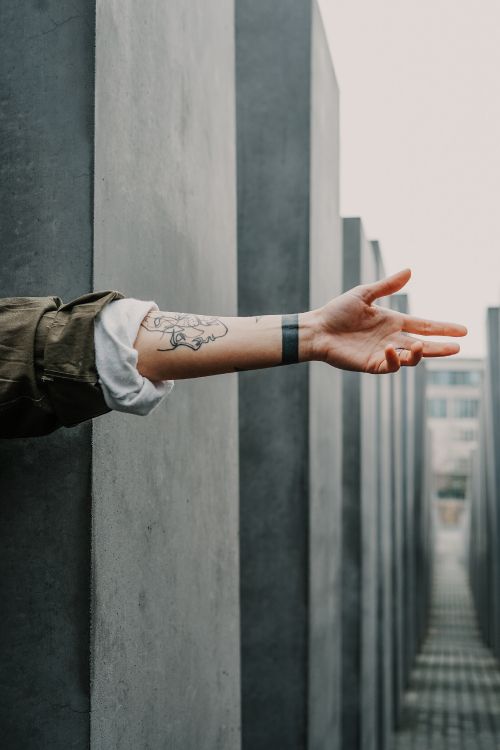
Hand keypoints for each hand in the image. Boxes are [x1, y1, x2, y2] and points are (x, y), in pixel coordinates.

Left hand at [312, 269, 466, 373]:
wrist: (317, 329)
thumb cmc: (337, 311)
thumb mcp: (364, 294)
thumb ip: (387, 286)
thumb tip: (409, 270)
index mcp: (393, 322)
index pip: (424, 325)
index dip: (443, 328)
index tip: (463, 330)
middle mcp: (391, 338)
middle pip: (423, 344)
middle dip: (440, 347)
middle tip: (457, 348)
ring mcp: (382, 353)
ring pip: (410, 358)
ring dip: (419, 354)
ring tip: (421, 346)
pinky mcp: (371, 364)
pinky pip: (389, 366)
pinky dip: (394, 359)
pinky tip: (388, 348)